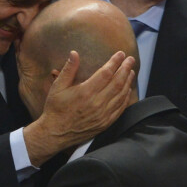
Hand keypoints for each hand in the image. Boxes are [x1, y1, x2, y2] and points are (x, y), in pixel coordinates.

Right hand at [24, 51, 134, 165]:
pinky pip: (120, 108)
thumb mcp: (57, 87)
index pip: (106, 73)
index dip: (115, 62)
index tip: (120, 54)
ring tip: (131, 71)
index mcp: (85, 92)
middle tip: (131, 59)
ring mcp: (103, 114)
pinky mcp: (105, 123)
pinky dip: (126, 97)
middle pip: (117, 82)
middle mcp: (97, 103)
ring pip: (121, 95)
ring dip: (128, 82)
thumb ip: (68, 69)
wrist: (55, 133)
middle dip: (126, 69)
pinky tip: (127, 90)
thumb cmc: (55, 108)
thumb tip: (74, 53)